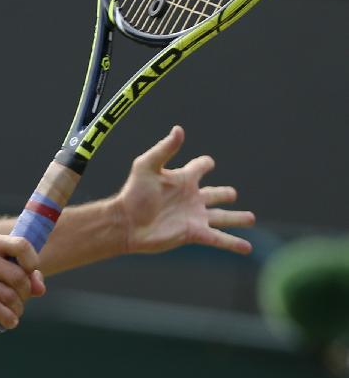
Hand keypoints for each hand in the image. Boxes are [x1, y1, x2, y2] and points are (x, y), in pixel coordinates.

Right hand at [0, 235, 45, 330]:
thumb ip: (25, 275)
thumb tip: (39, 288)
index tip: (29, 276)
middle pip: (19, 276)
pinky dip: (7, 318)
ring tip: (13, 313)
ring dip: (17, 309)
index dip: (32, 263)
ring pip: (9, 295)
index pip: (21, 245)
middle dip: (25, 294)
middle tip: (19, 301)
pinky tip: (9, 322)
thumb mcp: (0, 271)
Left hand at [114, 126, 254, 255]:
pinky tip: (248, 248)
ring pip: (222, 217)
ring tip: (251, 218)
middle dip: (225, 194)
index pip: (200, 167)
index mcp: (182, 179)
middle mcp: (190, 198)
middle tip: (232, 194)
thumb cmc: (133, 193)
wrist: (126, 223)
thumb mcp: (147, 166)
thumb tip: (178, 129)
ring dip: (237, 218)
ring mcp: (194, 217)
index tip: (208, 164)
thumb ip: (164, 149)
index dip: (205, 164)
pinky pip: (219, 239)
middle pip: (215, 194)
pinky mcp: (194, 234)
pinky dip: (233, 243)